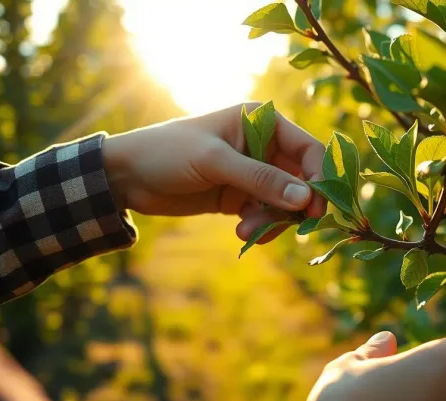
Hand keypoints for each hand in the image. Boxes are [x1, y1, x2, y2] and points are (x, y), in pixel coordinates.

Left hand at [102, 103, 325, 241]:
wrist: (126, 176)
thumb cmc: (167, 153)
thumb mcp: (215, 162)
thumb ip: (261, 179)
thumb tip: (306, 198)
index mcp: (261, 122)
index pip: (308, 150)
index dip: (319, 179)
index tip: (316, 209)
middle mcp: (263, 145)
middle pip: (302, 180)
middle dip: (296, 206)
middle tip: (292, 228)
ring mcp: (253, 173)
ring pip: (285, 202)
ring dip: (274, 221)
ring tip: (247, 231)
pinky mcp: (241, 196)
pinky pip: (266, 215)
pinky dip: (260, 227)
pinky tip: (241, 233)